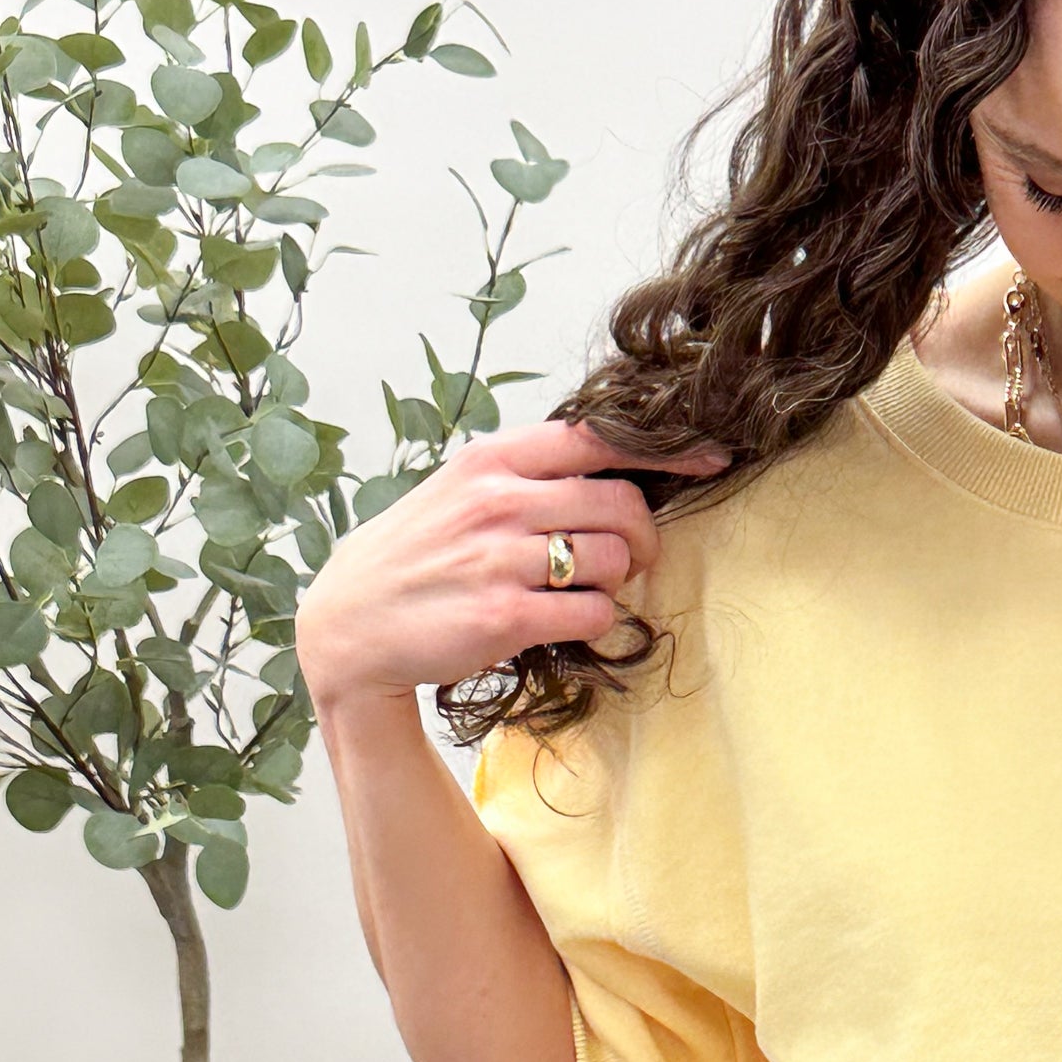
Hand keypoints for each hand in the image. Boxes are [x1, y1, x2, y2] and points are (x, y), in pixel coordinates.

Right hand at [296, 419, 727, 713]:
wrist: (348, 624)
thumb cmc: (416, 556)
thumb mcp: (460, 490)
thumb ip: (528, 474)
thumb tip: (614, 467)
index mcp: (493, 459)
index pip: (599, 437)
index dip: (666, 449)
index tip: (712, 458)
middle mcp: (498, 500)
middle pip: (622, 503)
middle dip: (644, 535)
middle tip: (633, 559)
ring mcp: (500, 558)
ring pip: (614, 560)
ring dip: (616, 582)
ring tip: (580, 592)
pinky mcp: (505, 615)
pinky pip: (594, 613)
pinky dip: (595, 621)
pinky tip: (565, 622)